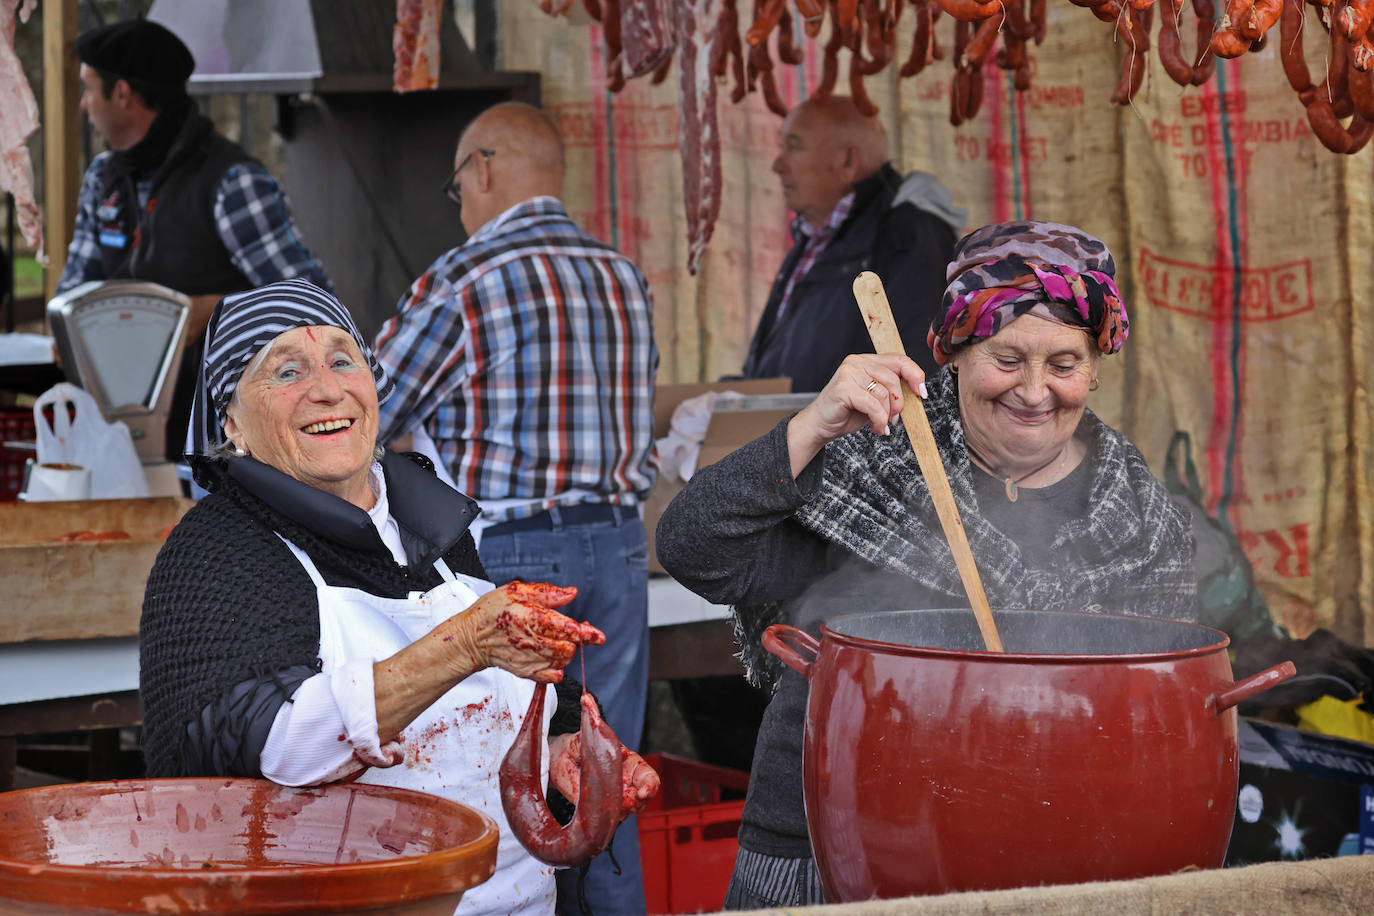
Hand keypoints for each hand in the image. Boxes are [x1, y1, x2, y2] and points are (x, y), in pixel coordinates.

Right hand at [440, 581, 604, 682]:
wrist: (471, 636)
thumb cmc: (492, 610)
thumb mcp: (517, 591)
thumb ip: (548, 593)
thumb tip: (572, 593)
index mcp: (529, 618)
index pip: (565, 628)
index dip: (584, 633)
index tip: (597, 636)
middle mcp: (530, 641)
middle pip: (567, 649)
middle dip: (576, 641)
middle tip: (574, 631)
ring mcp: (527, 659)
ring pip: (561, 662)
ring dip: (567, 652)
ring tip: (559, 640)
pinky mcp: (525, 672)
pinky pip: (549, 676)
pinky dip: (557, 669)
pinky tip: (553, 658)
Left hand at [549, 732, 661, 817]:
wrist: (554, 765)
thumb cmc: (567, 748)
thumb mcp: (575, 736)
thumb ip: (586, 723)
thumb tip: (587, 699)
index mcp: (623, 760)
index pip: (645, 773)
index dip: (649, 784)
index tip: (642, 792)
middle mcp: (624, 779)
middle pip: (644, 794)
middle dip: (640, 801)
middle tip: (627, 804)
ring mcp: (616, 795)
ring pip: (630, 809)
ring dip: (622, 811)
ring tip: (608, 807)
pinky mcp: (604, 809)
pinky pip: (613, 817)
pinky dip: (609, 818)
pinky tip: (599, 813)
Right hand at [786, 353, 926, 475]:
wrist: (820, 425)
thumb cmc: (847, 412)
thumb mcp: (874, 398)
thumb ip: (890, 389)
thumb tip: (916, 391)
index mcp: (866, 361)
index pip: (899, 360)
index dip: (916, 375)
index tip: (922, 393)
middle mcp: (857, 362)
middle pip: (894, 379)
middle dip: (899, 404)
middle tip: (893, 419)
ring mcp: (849, 373)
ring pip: (885, 394)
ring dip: (886, 416)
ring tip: (880, 425)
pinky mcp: (844, 388)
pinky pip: (873, 405)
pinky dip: (879, 420)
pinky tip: (876, 428)